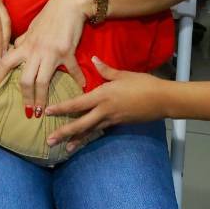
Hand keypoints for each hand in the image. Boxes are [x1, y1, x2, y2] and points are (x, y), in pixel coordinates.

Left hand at [0, 0, 91, 115]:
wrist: (68, 4)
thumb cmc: (50, 15)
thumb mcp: (32, 28)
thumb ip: (23, 40)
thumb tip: (14, 47)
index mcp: (25, 45)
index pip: (6, 63)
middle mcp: (35, 51)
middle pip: (25, 80)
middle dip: (25, 98)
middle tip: (28, 112)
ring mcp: (51, 53)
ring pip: (42, 81)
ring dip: (42, 99)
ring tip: (43, 111)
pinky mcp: (68, 52)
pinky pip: (72, 70)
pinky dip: (78, 79)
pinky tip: (81, 87)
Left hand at [44, 58, 169, 150]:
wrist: (162, 100)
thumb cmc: (143, 84)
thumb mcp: (123, 74)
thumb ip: (105, 69)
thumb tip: (93, 59)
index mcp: (102, 96)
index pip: (77, 104)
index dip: (61, 108)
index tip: (47, 112)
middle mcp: (104, 111)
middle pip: (80, 124)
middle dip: (64, 133)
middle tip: (49, 141)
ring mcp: (111, 120)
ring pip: (90, 132)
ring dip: (76, 141)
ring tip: (64, 150)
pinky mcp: (118, 125)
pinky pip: (100, 132)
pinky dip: (91, 138)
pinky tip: (84, 142)